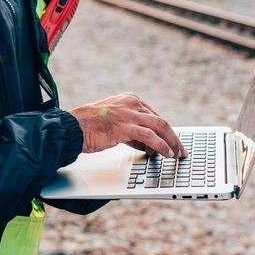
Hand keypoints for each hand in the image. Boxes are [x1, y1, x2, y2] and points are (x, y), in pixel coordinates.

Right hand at [69, 93, 184, 157]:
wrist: (72, 127)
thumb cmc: (89, 126)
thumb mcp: (114, 122)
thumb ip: (132, 129)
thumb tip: (148, 143)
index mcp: (129, 99)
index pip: (155, 116)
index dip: (166, 132)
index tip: (174, 143)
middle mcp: (131, 103)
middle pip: (161, 121)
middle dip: (174, 137)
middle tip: (182, 150)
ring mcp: (129, 114)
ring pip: (160, 127)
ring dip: (172, 142)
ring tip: (177, 154)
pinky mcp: (125, 126)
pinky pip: (150, 136)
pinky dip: (161, 146)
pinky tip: (166, 154)